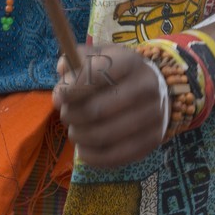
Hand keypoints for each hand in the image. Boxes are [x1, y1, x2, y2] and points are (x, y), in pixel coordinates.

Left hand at [54, 43, 169, 167]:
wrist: (157, 90)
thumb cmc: (118, 74)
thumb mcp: (100, 57)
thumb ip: (77, 61)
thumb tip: (63, 77)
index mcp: (131, 62)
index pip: (96, 75)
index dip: (70, 89)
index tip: (58, 97)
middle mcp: (147, 87)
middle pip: (96, 110)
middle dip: (72, 115)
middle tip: (66, 115)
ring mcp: (154, 116)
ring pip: (103, 136)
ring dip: (79, 136)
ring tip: (76, 130)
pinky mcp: (153, 140)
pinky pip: (114, 156)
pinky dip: (91, 156)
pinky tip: (85, 148)